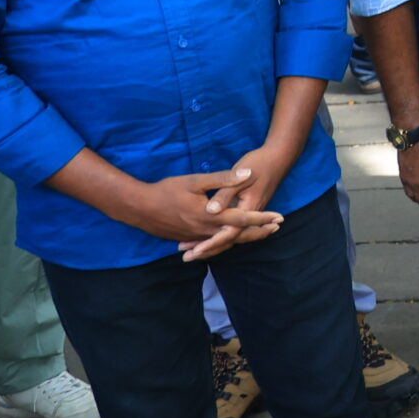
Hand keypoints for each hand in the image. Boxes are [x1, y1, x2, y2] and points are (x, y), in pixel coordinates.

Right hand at [126, 167, 284, 257]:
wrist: (138, 208)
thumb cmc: (166, 191)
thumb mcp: (195, 181)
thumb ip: (223, 179)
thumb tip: (247, 174)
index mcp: (210, 217)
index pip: (243, 218)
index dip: (262, 218)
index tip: (279, 217)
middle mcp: (206, 230)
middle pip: (238, 235)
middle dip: (259, 231)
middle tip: (276, 227)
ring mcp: (197, 237)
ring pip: (226, 241)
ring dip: (245, 237)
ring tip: (261, 233)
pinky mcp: (189, 238)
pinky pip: (212, 243)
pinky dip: (226, 242)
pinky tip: (231, 239)